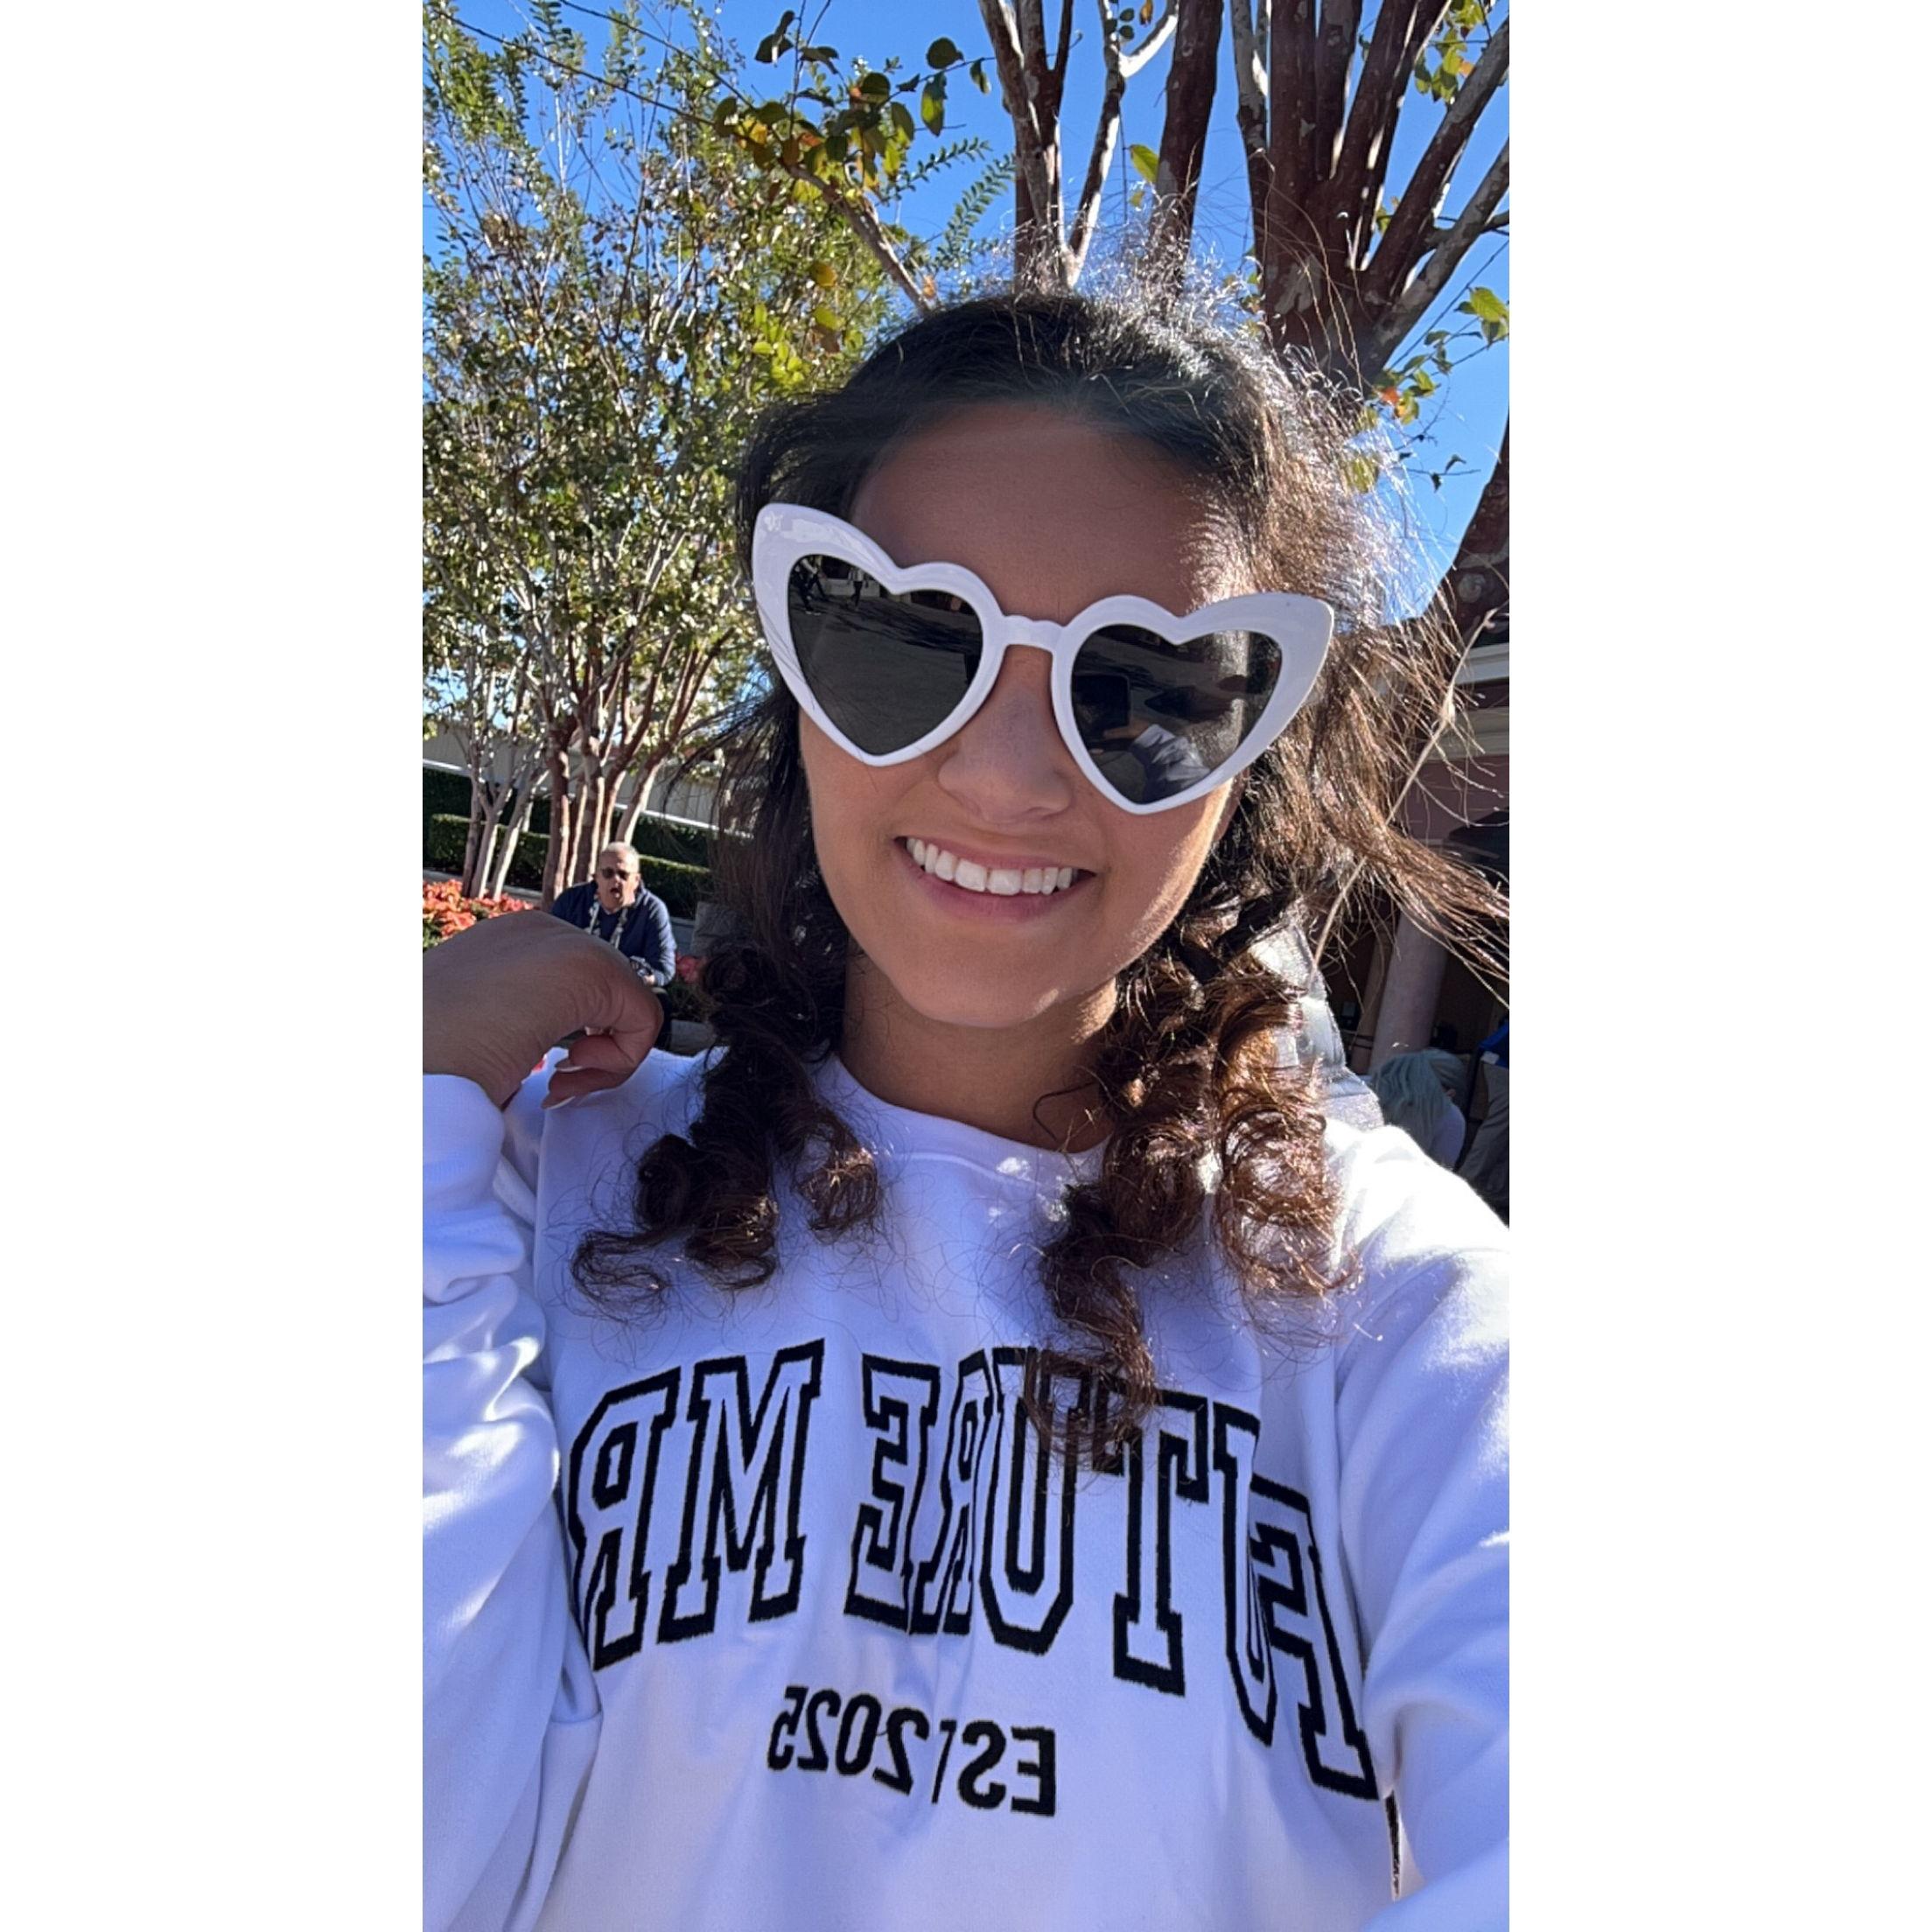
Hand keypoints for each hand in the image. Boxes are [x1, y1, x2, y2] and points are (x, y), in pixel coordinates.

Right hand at [424, 911, 662, 1108]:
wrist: (397, 1072)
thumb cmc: (428, 1064)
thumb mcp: (478, 1032)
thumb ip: (516, 1024)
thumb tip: (550, 1042)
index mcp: (510, 941)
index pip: (580, 987)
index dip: (575, 1038)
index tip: (541, 1073)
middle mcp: (538, 929)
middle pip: (611, 995)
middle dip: (595, 1047)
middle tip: (552, 1082)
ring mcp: (564, 942)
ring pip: (630, 1005)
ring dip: (604, 1059)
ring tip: (555, 1082)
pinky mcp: (587, 969)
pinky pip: (645, 1020)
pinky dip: (618, 1065)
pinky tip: (563, 1078)